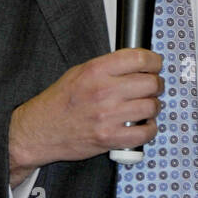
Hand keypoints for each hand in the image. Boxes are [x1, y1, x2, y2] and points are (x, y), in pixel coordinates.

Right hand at [8, 48, 162, 184]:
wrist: (41, 130)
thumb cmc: (60, 101)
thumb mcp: (79, 72)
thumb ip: (107, 66)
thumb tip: (136, 63)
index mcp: (96, 71)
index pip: (139, 58)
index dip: (153, 61)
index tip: (155, 64)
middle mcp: (104, 91)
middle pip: (150, 83)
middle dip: (156, 84)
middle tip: (153, 87)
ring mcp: (108, 116)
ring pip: (151, 107)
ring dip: (154, 106)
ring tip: (147, 106)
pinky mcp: (110, 138)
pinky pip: (144, 133)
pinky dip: (149, 129)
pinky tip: (143, 125)